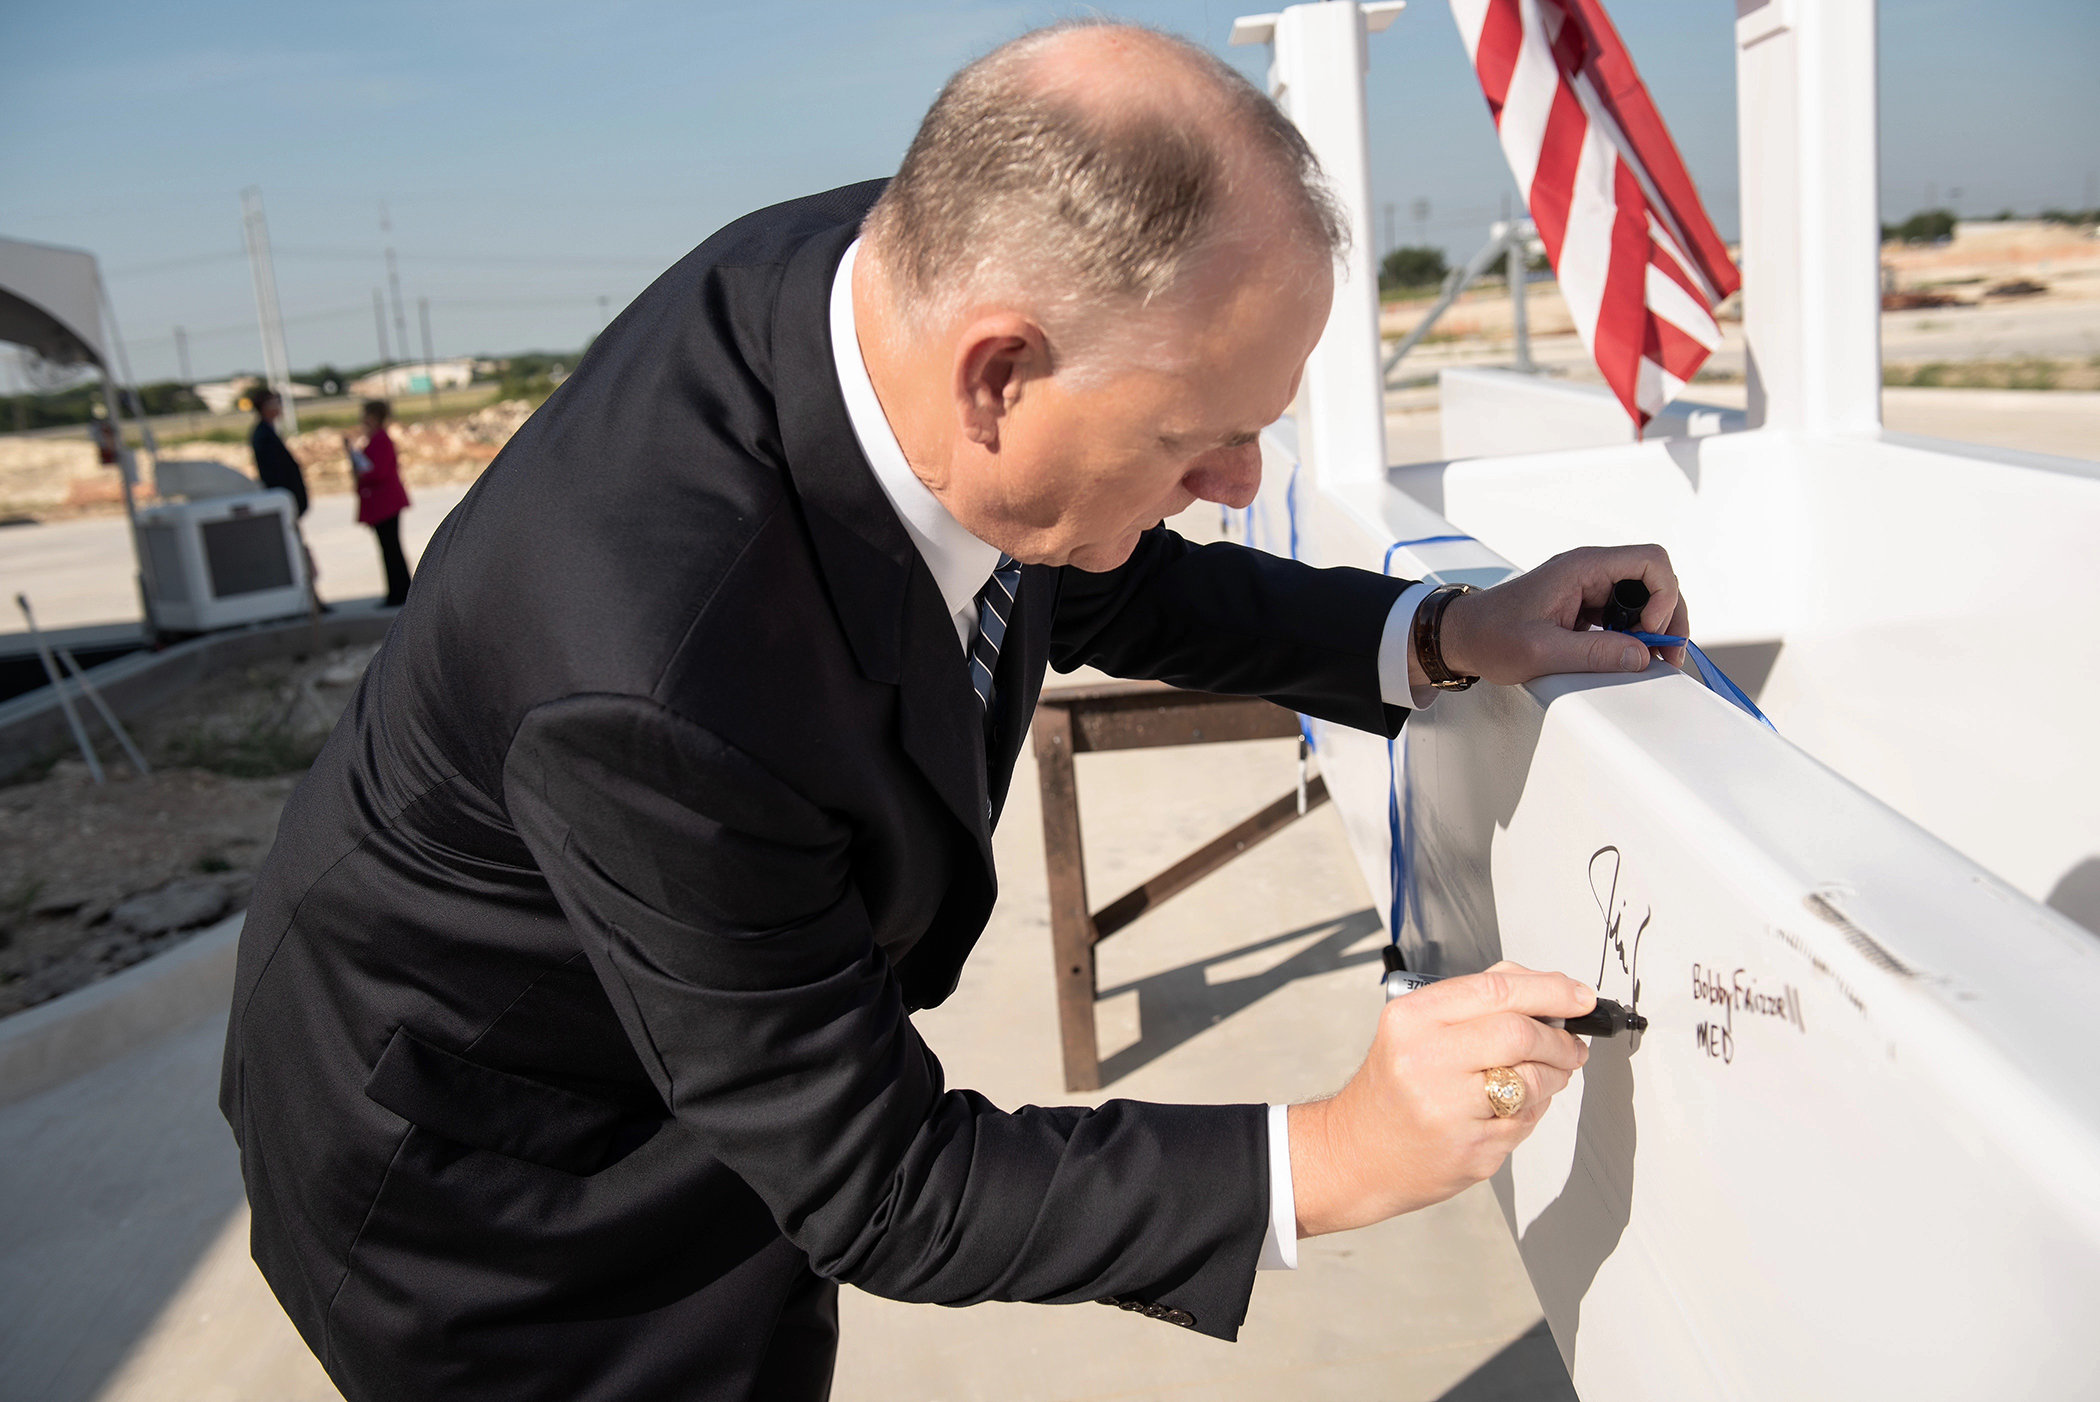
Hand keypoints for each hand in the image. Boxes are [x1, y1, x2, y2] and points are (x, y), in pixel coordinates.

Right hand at [1288, 963, 1593, 1235]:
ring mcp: (1448, 1111)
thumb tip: (1548, 993)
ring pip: (1533, 1081)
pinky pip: (1525, 1121)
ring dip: (1555, 1075)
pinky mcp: (1471, 1152)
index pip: (1496, 991)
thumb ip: (1476, 1002)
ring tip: (1548, 1073)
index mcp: (1411, 1019)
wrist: (1356, 1153)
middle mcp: (1424, 1061)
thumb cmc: (1394, 1085)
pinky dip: (1532, 1110)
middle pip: (1521, 1034)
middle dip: (1560, 1039)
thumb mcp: (1415, 1028)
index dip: (1551, 990)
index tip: (1580, 996)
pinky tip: (1512, 1106)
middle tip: (1572, 1044)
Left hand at [1434, 544, 1689, 683]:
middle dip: (1667, 616)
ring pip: (1642, 598)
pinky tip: (1626, 656)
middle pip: (1654, 580)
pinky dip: (1632, 634)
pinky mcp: (1583, 605)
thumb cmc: (1490, 637)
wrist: (1460, 636)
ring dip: (1652, 628)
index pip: (1651, 560)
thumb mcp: (1542, 651)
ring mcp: (1587, 587)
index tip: (1650, 632)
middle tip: (1664, 656)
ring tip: (1646, 659)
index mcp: (1582, 567)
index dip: (1664, 595)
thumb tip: (1641, 656)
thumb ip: (1593, 653)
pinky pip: (1622, 613)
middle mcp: (1589, 570)